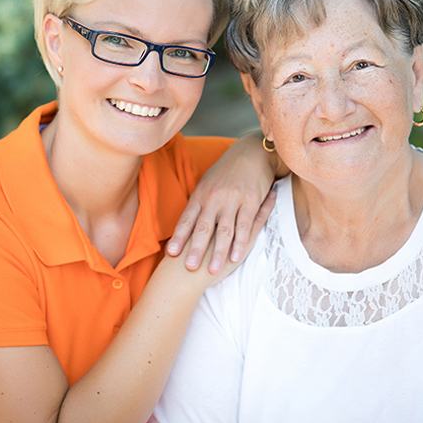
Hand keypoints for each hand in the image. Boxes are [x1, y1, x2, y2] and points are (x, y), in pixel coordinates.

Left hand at [166, 133, 279, 272]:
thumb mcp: (208, 183)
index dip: (179, 236)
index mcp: (201, 194)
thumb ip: (198, 202)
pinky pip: (245, 225)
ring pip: (224, 230)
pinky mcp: (251, 201)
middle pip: (203, 227)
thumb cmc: (227, 170)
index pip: (187, 218)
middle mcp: (215, 197)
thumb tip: (186, 221)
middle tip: (189, 267)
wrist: (251, 151)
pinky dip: (240, 243)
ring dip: (218, 251)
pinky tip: (235, 257)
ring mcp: (233, 199)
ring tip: (212, 270)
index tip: (171, 253)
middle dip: (195, 248)